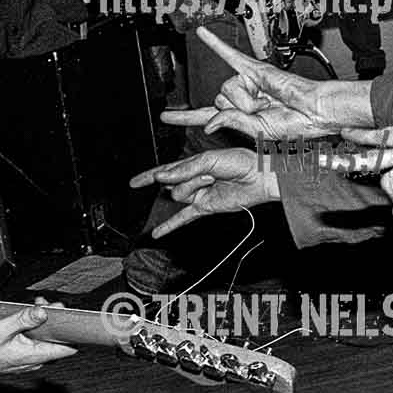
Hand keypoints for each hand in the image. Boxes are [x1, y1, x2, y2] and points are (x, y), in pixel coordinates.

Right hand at [0, 303, 76, 382]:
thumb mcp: (1, 328)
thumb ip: (24, 319)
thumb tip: (44, 312)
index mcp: (34, 356)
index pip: (67, 348)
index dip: (71, 330)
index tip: (67, 315)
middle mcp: (33, 361)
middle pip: (56, 340)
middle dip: (55, 321)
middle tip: (45, 305)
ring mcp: (26, 360)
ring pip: (44, 340)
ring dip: (42, 323)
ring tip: (34, 307)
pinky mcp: (18, 356)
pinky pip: (33, 342)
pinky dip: (32, 329)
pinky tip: (24, 318)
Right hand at [130, 149, 281, 236]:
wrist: (258, 178)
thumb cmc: (239, 162)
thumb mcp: (209, 159)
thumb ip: (184, 169)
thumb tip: (162, 177)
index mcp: (193, 164)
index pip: (165, 170)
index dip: (149, 176)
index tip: (134, 183)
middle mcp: (194, 180)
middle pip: (174, 183)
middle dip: (187, 177)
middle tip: (206, 174)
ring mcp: (199, 195)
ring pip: (181, 196)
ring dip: (194, 187)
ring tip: (211, 181)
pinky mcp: (206, 207)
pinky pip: (184, 217)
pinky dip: (170, 225)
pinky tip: (157, 232)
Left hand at [162, 25, 359, 140]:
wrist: (316, 110)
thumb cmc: (296, 124)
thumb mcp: (257, 132)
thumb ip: (232, 122)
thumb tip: (208, 123)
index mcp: (239, 115)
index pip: (205, 115)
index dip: (185, 117)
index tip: (166, 116)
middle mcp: (240, 96)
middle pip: (220, 100)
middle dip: (240, 110)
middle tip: (264, 112)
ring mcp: (247, 80)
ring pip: (229, 88)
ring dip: (249, 99)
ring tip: (269, 101)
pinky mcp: (255, 68)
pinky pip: (230, 54)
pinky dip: (215, 43)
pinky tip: (201, 32)